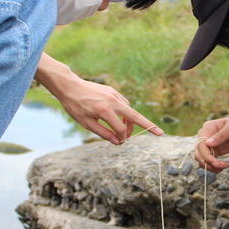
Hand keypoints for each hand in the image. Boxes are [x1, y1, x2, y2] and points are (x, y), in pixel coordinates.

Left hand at [34, 54, 161, 143]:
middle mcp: (112, 101)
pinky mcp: (113, 91)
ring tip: (123, 130)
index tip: (119, 142)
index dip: (122, 138)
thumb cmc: (75, 106)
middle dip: (148, 125)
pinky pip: (124, 104)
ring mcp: (114, 95)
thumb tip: (118, 142)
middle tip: (158, 133)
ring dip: (130, 121)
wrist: (70, 86)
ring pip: (129, 110)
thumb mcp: (86, 123)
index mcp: (104, 111)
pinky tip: (118, 118)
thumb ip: (103, 133)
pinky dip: (124, 112)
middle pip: (135, 116)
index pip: (120, 129)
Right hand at [194, 115, 228, 172]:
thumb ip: (220, 136)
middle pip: (198, 153)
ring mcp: (208, 145)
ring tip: (223, 167)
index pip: (200, 144)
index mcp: (207, 129)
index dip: (206, 155)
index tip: (215, 163)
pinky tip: (223, 167)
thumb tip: (207, 143)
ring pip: (202, 159)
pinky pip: (209, 162)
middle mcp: (205, 137)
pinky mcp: (213, 152)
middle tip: (220, 166)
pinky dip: (214, 167)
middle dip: (207, 162)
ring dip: (210, 166)